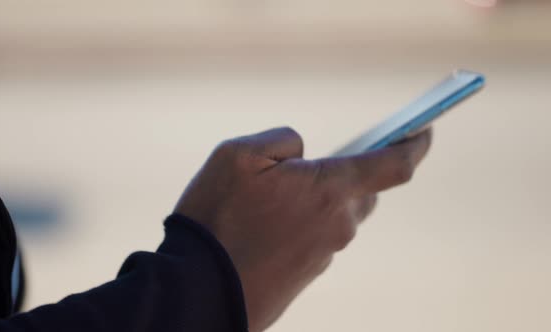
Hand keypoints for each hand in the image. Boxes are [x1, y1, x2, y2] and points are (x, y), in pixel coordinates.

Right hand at [174, 127, 431, 331]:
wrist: (198, 289)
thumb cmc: (217, 217)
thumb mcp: (238, 155)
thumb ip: (283, 140)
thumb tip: (304, 152)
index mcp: (330, 189)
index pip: (395, 165)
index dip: (416, 144)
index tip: (426, 131)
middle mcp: (339, 224)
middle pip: (362, 191)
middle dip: (348, 174)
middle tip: (317, 165)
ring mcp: (325, 254)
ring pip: (337, 215)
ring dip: (319, 200)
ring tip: (278, 196)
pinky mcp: (308, 275)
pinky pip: (317, 238)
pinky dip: (303, 225)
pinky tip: (268, 225)